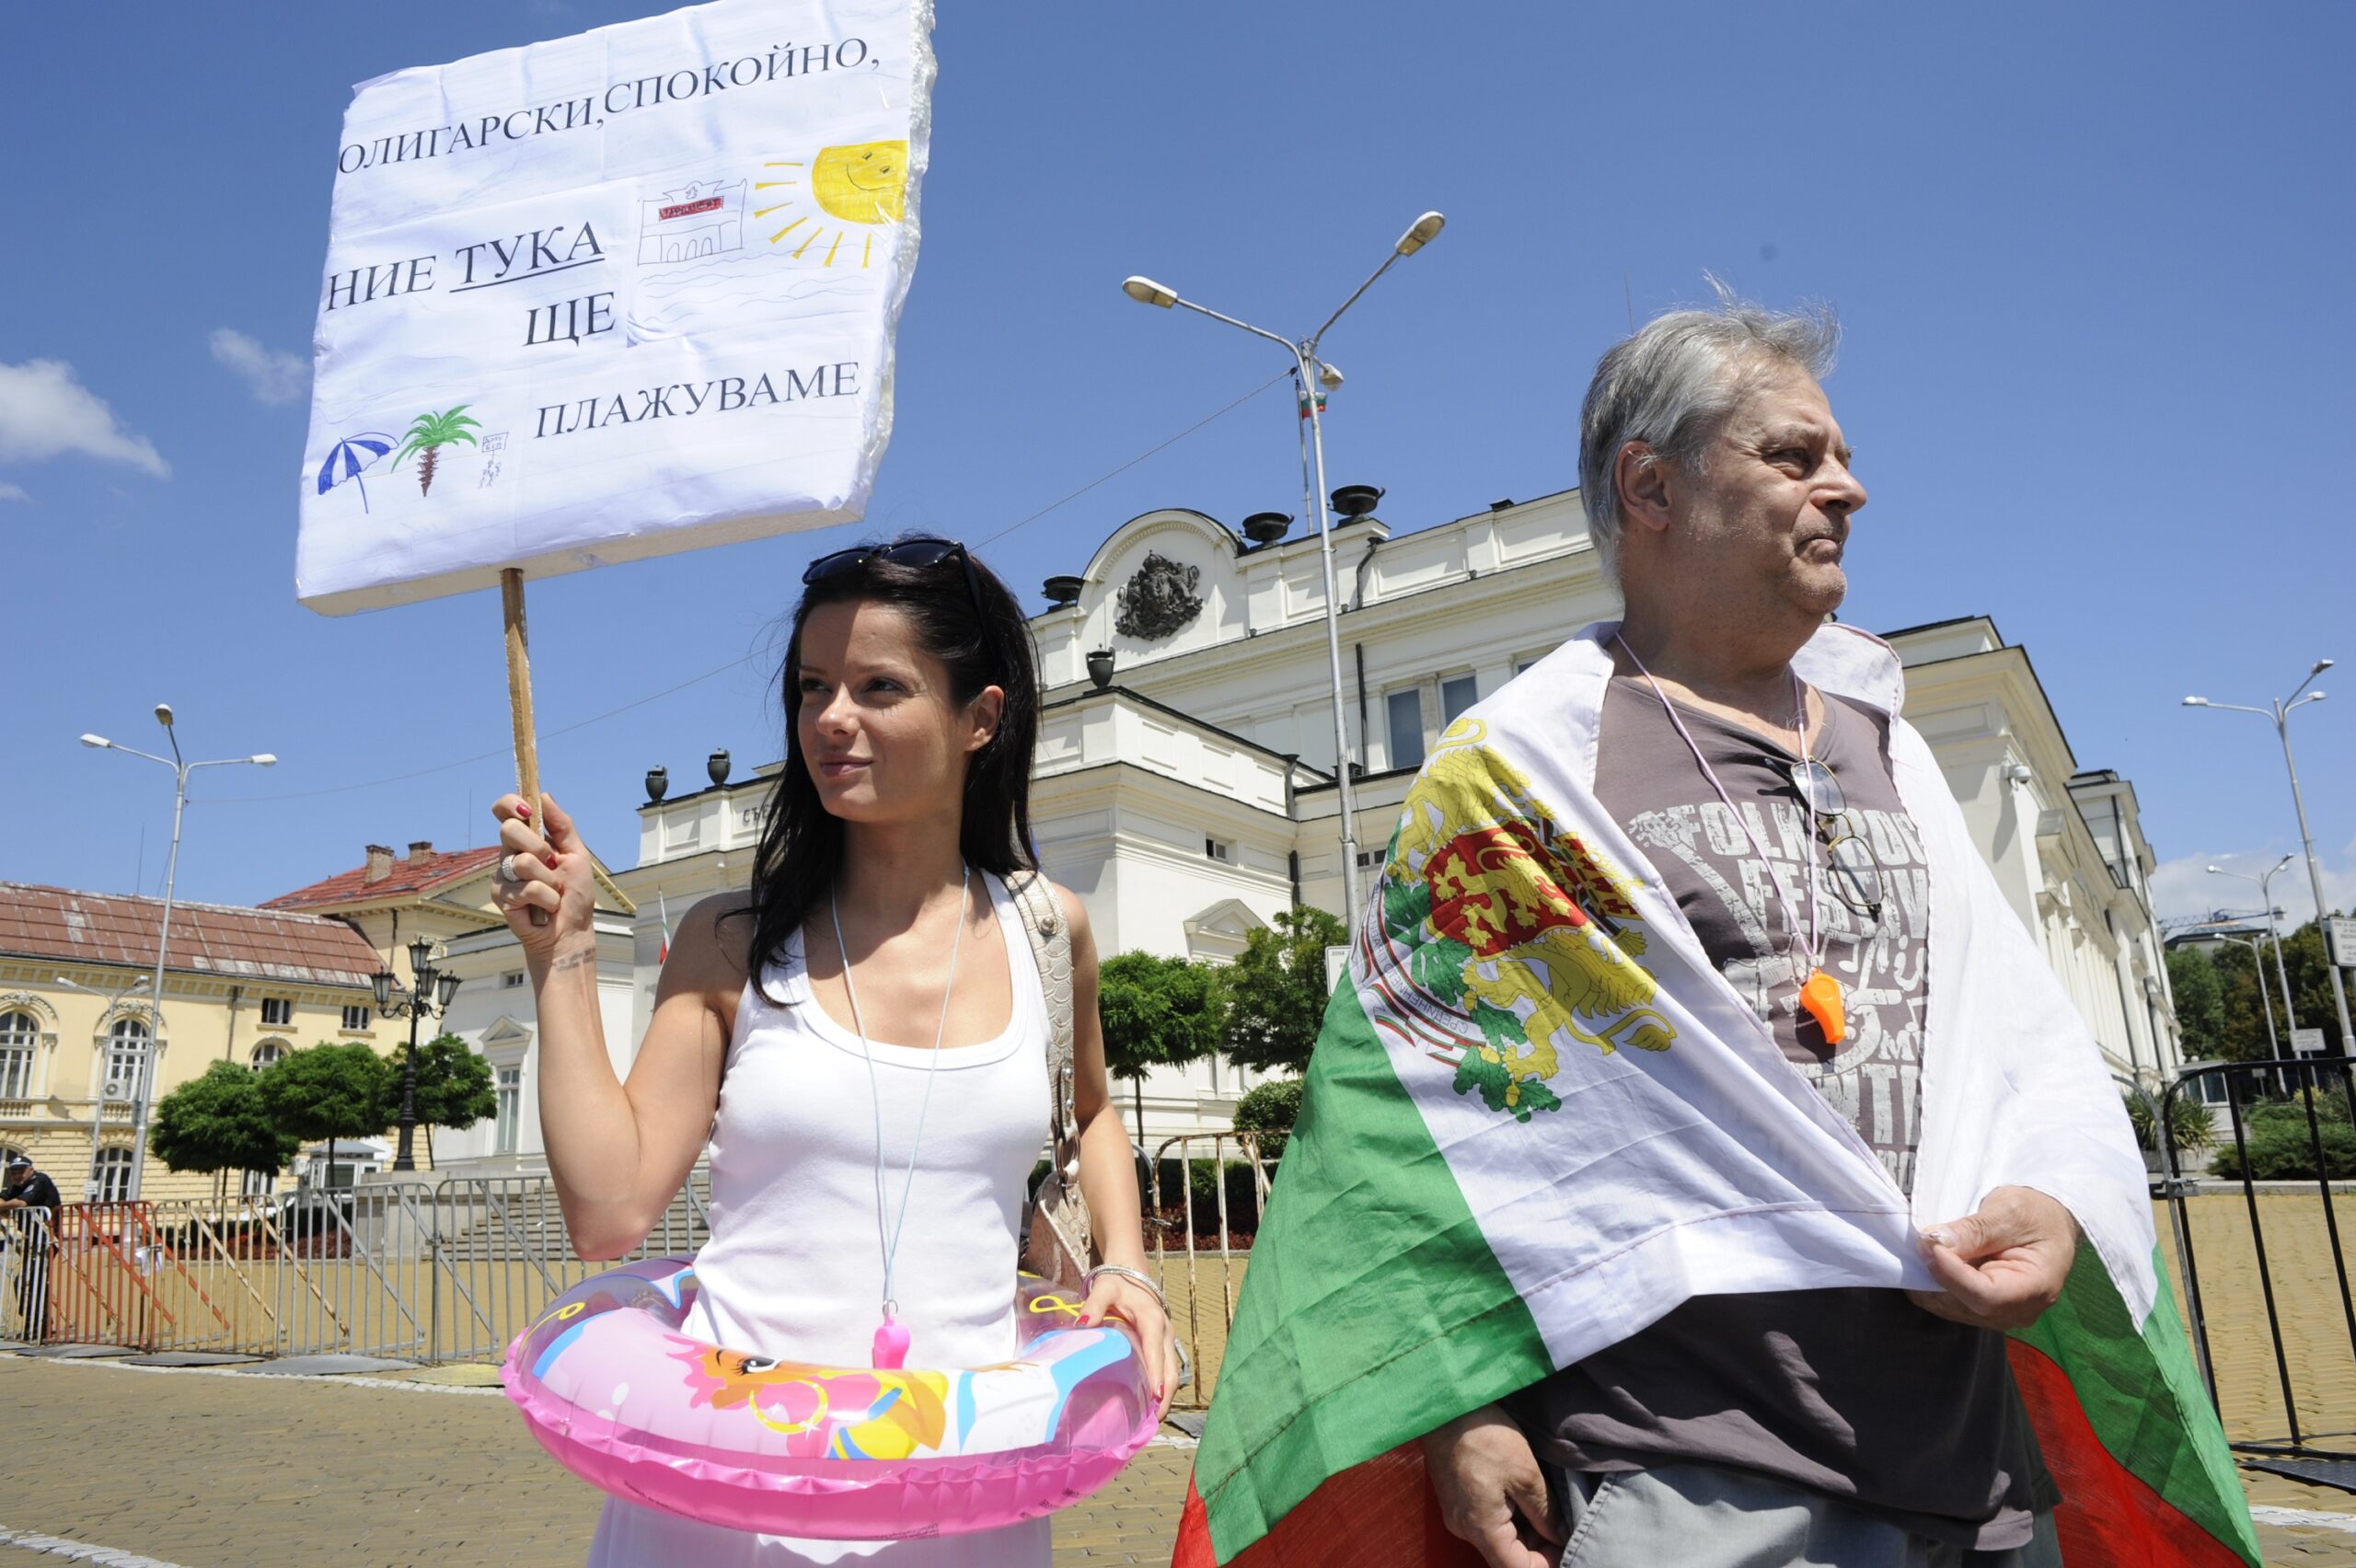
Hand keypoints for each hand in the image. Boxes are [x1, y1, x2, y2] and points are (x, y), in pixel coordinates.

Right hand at [490, 793, 598, 959]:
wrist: (571, 930)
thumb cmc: (575, 894)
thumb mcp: (577, 854)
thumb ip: (562, 825)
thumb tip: (544, 795)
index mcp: (528, 839)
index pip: (506, 810)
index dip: (510, 804)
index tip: (527, 809)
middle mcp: (511, 853)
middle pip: (509, 829)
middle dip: (539, 846)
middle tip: (552, 864)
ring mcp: (503, 874)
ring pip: (522, 861)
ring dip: (549, 879)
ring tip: (553, 891)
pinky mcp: (500, 895)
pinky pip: (527, 888)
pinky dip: (547, 898)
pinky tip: (545, 907)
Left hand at [1079, 1271, 1180, 1422]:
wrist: (1131, 1272)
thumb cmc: (1116, 1282)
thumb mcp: (1103, 1289)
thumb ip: (1093, 1305)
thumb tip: (1083, 1324)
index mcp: (1152, 1320)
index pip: (1156, 1353)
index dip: (1157, 1376)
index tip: (1155, 1399)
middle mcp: (1164, 1331)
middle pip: (1171, 1370)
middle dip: (1164, 1396)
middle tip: (1152, 1421)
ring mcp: (1166, 1339)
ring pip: (1172, 1372)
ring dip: (1165, 1395)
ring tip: (1151, 1419)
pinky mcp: (1162, 1344)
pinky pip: (1167, 1369)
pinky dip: (1162, 1387)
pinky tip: (1150, 1403)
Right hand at [1420, 1403, 1560, 1567]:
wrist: (1447, 1405)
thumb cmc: (1485, 1435)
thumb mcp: (1526, 1473)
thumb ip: (1544, 1513)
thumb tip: (1559, 1537)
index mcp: (1481, 1527)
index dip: (1545, 1565)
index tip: (1567, 1548)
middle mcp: (1465, 1529)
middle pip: (1507, 1556)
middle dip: (1539, 1547)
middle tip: (1563, 1523)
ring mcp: (1458, 1515)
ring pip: (1498, 1539)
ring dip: (1526, 1530)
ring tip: (1547, 1505)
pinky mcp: (1456, 1501)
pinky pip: (1487, 1521)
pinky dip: (1510, 1516)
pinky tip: (1525, 1495)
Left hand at [1908, 1185, 2080, 1330]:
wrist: (2046, 1223)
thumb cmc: (2035, 1214)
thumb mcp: (2009, 1211)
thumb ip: (1974, 1229)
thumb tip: (1934, 1241)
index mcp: (2038, 1286)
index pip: (1986, 1295)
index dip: (1952, 1273)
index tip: (1928, 1245)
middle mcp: (2020, 1310)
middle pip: (1966, 1304)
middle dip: (1936, 1275)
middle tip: (1920, 1242)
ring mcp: (2001, 1314)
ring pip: (1952, 1307)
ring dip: (1930, 1280)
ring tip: (1925, 1248)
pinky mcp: (1983, 1309)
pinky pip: (1950, 1303)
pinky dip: (1934, 1283)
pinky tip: (1931, 1260)